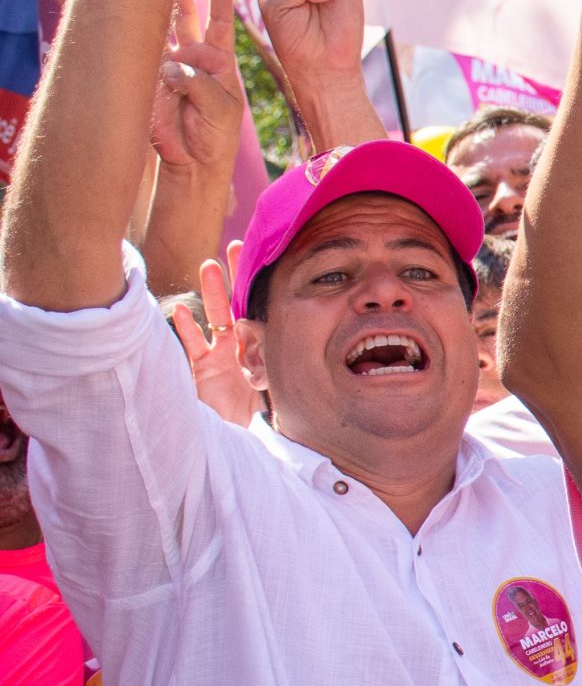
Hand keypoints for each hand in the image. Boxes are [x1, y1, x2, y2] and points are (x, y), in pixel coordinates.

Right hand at [152, 0, 244, 170]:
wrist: (193, 162)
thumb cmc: (216, 135)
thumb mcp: (221, 109)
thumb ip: (200, 84)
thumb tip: (170, 65)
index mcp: (219, 60)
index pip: (220, 21)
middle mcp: (192, 56)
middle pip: (186, 15)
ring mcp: (167, 64)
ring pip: (159, 31)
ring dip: (153, 11)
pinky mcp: (147, 79)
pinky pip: (142, 56)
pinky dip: (140, 46)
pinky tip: (136, 31)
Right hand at [173, 244, 264, 428]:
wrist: (240, 439)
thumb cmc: (263, 412)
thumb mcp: (278, 379)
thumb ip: (280, 357)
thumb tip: (296, 332)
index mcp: (260, 345)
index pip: (260, 309)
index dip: (260, 287)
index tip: (266, 258)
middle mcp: (239, 345)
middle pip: (237, 304)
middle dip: (236, 277)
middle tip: (237, 247)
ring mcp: (219, 355)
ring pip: (216, 317)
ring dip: (212, 292)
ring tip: (210, 266)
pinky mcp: (203, 369)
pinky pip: (194, 345)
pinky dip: (187, 328)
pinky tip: (182, 309)